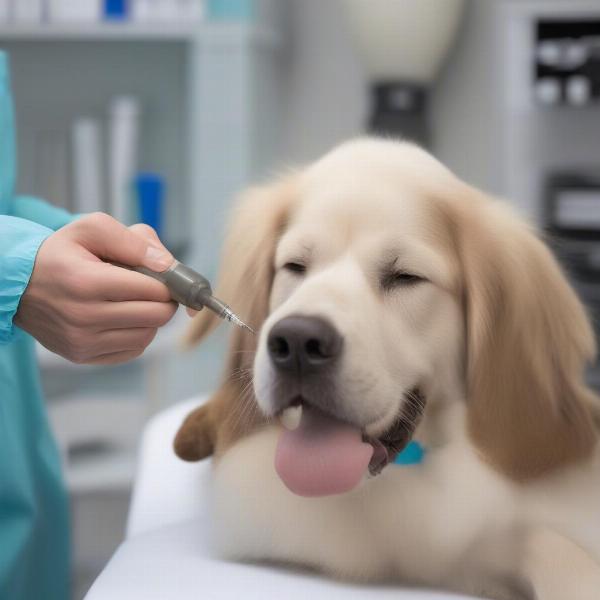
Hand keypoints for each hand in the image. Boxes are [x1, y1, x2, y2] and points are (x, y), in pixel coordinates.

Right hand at [15, 213, 178, 364]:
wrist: (17, 284)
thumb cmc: (60, 254)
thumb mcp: (92, 229)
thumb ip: (133, 241)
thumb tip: (166, 264)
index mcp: (87, 282)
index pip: (153, 290)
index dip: (166, 281)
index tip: (162, 276)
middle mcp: (84, 317)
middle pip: (156, 316)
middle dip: (164, 300)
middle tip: (156, 289)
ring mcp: (82, 341)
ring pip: (147, 335)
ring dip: (152, 319)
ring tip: (137, 302)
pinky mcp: (82, 356)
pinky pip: (132, 350)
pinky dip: (138, 334)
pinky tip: (125, 318)